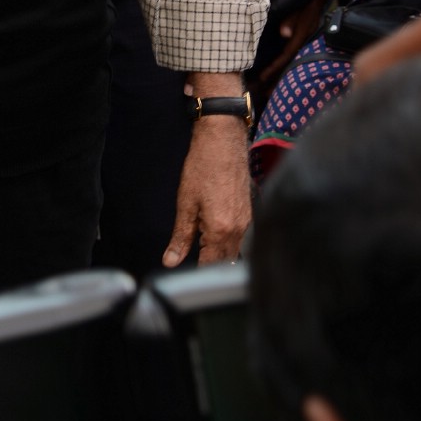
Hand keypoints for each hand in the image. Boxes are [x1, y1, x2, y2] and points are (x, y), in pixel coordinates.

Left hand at [163, 116, 251, 266]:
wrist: (223, 140)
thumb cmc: (203, 167)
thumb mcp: (185, 203)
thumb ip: (180, 236)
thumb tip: (171, 261)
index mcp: (221, 229)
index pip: (211, 265)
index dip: (199, 274)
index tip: (186, 280)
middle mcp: (239, 229)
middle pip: (226, 262)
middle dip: (211, 268)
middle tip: (192, 270)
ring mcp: (248, 221)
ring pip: (236, 251)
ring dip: (221, 257)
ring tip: (202, 255)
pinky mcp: (250, 212)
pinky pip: (241, 238)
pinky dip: (228, 244)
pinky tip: (215, 239)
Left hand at [254, 0, 327, 90]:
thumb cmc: (304, 0)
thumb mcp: (296, 8)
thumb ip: (290, 21)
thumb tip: (284, 34)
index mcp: (300, 36)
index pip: (284, 56)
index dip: (273, 68)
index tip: (262, 78)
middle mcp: (302, 41)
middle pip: (288, 65)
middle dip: (276, 80)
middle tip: (264, 94)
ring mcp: (302, 40)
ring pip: (289, 63)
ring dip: (279, 76)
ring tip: (268, 90)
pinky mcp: (301, 37)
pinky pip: (290, 56)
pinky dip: (282, 66)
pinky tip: (276, 72)